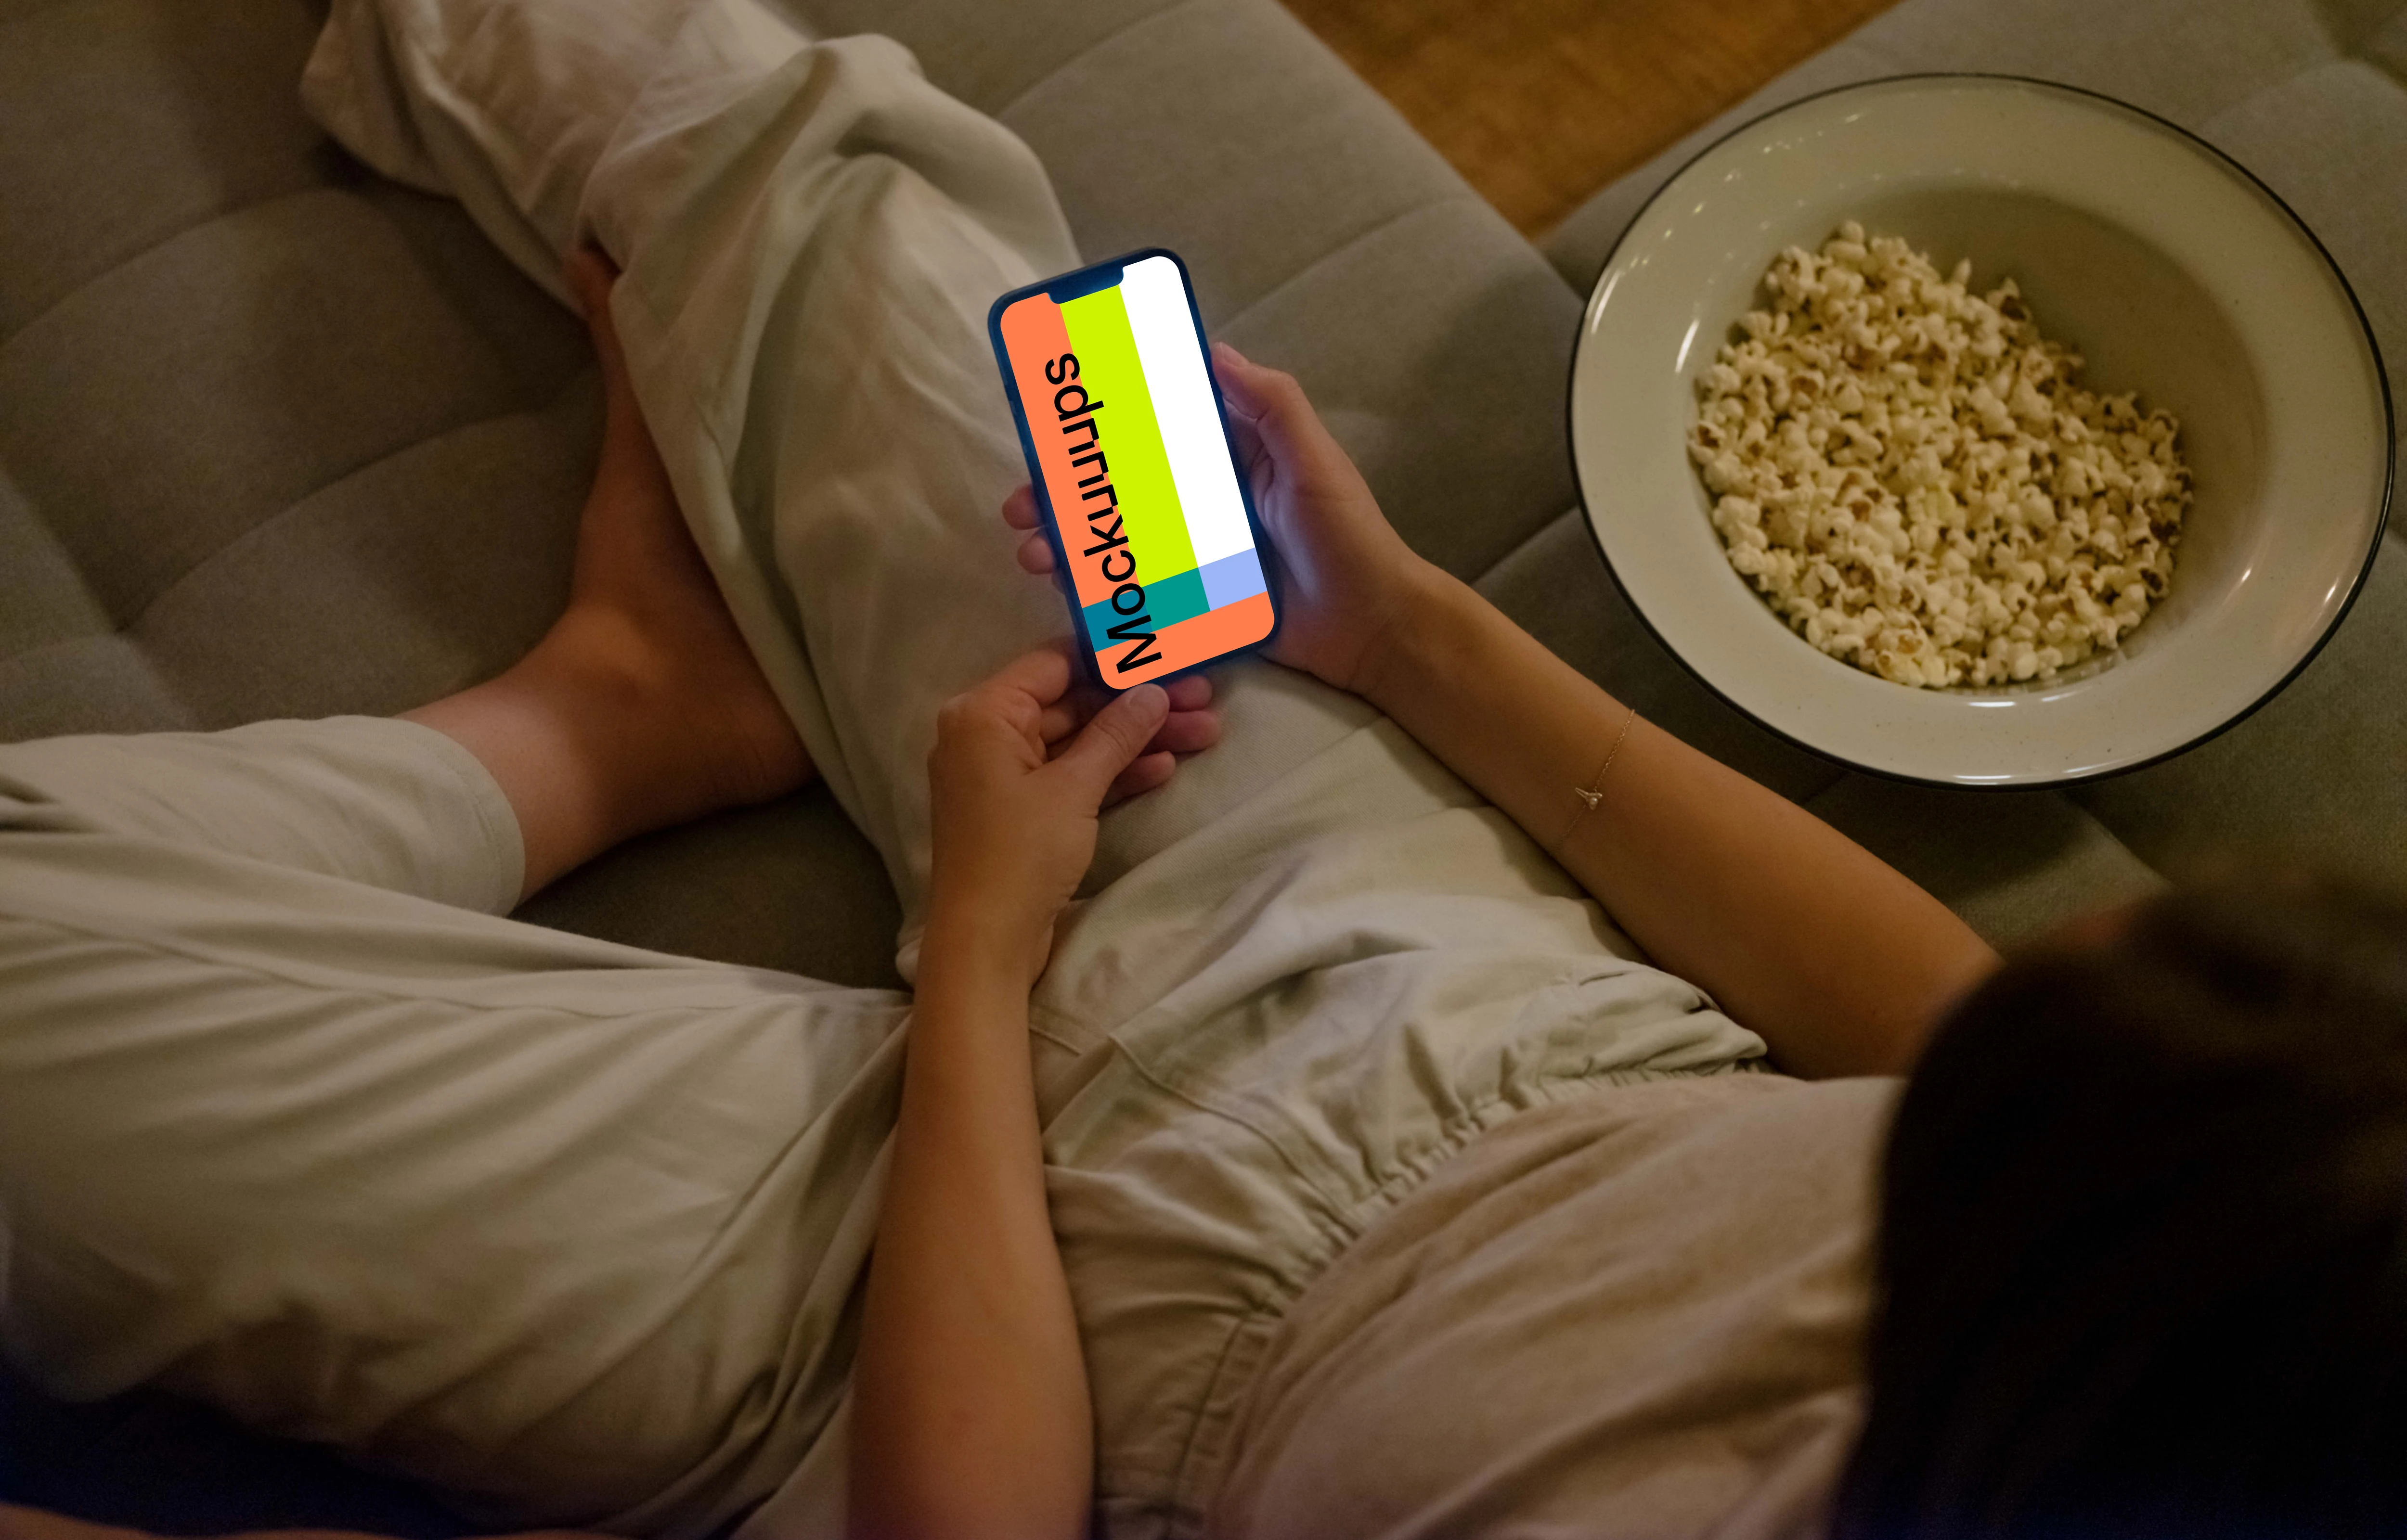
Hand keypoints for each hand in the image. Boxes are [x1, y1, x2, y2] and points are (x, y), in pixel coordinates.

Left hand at [925, 644, 1215, 980]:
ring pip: (1080, 742)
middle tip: (1204, 697)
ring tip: (1205, 732)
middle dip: (1138, 703)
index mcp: (984, 713)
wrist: (985, 943)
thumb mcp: (1074, 788)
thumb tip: (1152, 691)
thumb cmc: (1019, 854)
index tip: (1167, 652)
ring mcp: (1005, 774)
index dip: (1114, 658)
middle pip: (1073, 702)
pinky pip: (1073, 776)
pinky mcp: (1023, 810)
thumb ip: (1115, 734)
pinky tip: (1166, 766)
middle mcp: (987, 734)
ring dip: (1138, 738)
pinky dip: (1114, 772)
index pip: (1055, 663)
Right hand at [1000, 343, 1433, 698]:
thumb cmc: (1346, 536)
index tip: (1051, 421)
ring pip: (1116, 542)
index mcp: (1226, 459)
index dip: (1101, 425)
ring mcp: (1195, 556)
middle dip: (1064, 494)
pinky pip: (1138, 593)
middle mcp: (1203, 504)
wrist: (1373, 627)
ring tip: (1035, 552)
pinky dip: (1099, 592)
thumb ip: (1271, 404)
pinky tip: (1068, 593)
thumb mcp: (1312, 459)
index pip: (1152, 430)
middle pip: (1118, 490)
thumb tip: (1215, 349)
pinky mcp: (1197, 604)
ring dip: (1068, 543)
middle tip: (1024, 504)